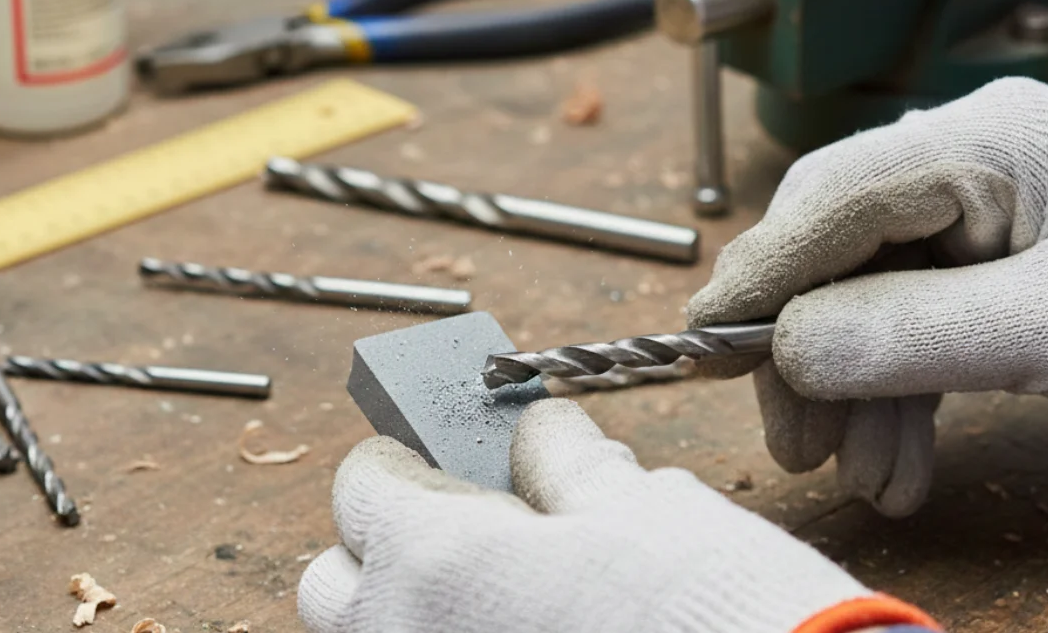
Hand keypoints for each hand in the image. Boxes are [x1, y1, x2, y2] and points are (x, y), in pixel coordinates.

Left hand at [297, 399, 938, 632]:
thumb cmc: (714, 614)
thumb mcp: (646, 511)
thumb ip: (567, 463)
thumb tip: (541, 432)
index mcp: (438, 559)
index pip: (362, 483)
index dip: (401, 458)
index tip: (438, 456)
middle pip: (333, 580)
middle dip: (381, 545)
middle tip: (463, 529)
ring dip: (409, 610)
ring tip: (496, 596)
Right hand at [687, 77, 1047, 516]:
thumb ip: (912, 333)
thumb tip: (786, 346)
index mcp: (980, 143)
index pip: (828, 201)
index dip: (758, 278)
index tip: (703, 345)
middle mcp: (964, 168)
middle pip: (835, 256)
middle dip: (810, 358)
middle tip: (797, 445)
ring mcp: (977, 218)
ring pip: (868, 302)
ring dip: (855, 398)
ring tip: (864, 478)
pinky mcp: (990, 268)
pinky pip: (913, 327)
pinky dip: (899, 400)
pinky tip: (901, 464)